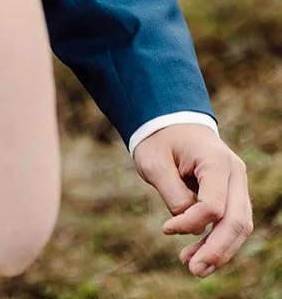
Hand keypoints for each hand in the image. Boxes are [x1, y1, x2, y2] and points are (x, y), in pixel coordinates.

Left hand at [133, 124, 252, 277]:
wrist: (171, 122)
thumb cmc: (159, 140)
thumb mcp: (154, 162)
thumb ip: (172, 193)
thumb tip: (192, 227)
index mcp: (215, 160)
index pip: (213, 205)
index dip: (190, 224)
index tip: (166, 229)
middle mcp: (235, 172)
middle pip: (236, 221)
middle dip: (217, 250)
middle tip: (193, 270)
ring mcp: (238, 183)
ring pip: (240, 226)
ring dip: (220, 251)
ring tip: (194, 267)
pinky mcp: (234, 193)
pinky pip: (234, 222)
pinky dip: (221, 241)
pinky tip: (201, 255)